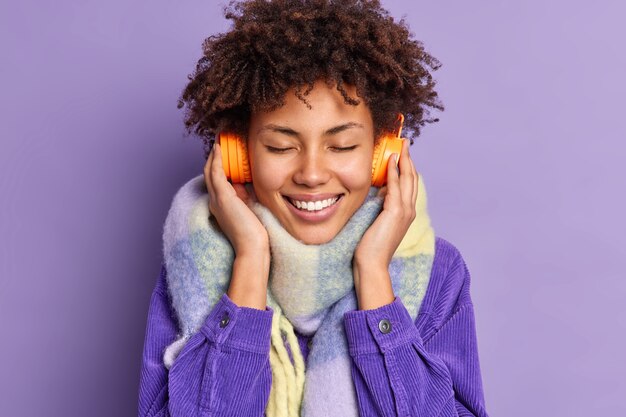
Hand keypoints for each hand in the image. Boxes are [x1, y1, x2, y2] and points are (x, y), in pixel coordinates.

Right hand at [204, 143, 268, 254]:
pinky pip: (216, 173)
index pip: (215, 181)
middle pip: (209, 173)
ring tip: (218, 141)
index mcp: (220, 205)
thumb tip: (246, 182)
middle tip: (218, 142)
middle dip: (213, 157)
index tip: (223, 154)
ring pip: (210, 171)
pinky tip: (219, 149)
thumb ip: (245, 195)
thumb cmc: (254, 232)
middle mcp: (215, 201)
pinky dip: (216, 160)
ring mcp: (217, 199)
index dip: (217, 166)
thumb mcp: (249, 209)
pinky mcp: (223, 198)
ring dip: (213, 155)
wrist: (252, 247)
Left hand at [352, 140, 417, 308]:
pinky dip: (394, 172)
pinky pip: (395, 187)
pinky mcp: (395, 212)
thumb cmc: (370, 246)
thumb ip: (381, 205)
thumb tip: (378, 190)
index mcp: (405, 213)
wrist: (371, 264)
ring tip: (401, 146)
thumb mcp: (376, 220)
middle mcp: (409, 210)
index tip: (402, 153)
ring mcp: (404, 211)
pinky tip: (391, 161)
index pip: (409, 184)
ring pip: (407, 179)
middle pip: (412, 178)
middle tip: (405, 143)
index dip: (407, 167)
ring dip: (404, 161)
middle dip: (409, 159)